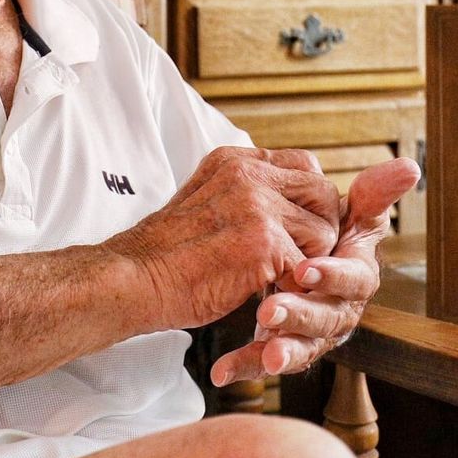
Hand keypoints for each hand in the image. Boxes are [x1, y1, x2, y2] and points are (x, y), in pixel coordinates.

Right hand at [105, 146, 340, 332]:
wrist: (135, 278)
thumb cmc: (166, 253)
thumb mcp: (204, 198)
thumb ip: (241, 192)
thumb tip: (283, 203)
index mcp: (235, 161)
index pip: (304, 164)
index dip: (310, 199)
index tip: (300, 227)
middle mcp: (249, 175)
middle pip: (322, 192)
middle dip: (321, 228)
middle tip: (302, 258)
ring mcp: (258, 207)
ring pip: (322, 232)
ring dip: (311, 262)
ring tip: (283, 279)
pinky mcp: (264, 244)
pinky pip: (308, 268)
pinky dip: (297, 288)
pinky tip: (274, 296)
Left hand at [211, 157, 419, 383]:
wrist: (306, 261)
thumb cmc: (335, 237)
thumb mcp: (352, 214)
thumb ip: (374, 195)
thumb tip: (411, 165)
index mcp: (358, 276)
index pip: (354, 279)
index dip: (333, 275)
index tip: (304, 268)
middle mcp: (340, 308)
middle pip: (327, 317)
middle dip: (300, 314)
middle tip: (269, 309)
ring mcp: (313, 333)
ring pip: (302, 345)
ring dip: (281, 349)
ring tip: (261, 353)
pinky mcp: (284, 347)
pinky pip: (266, 360)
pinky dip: (246, 365)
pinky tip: (223, 370)